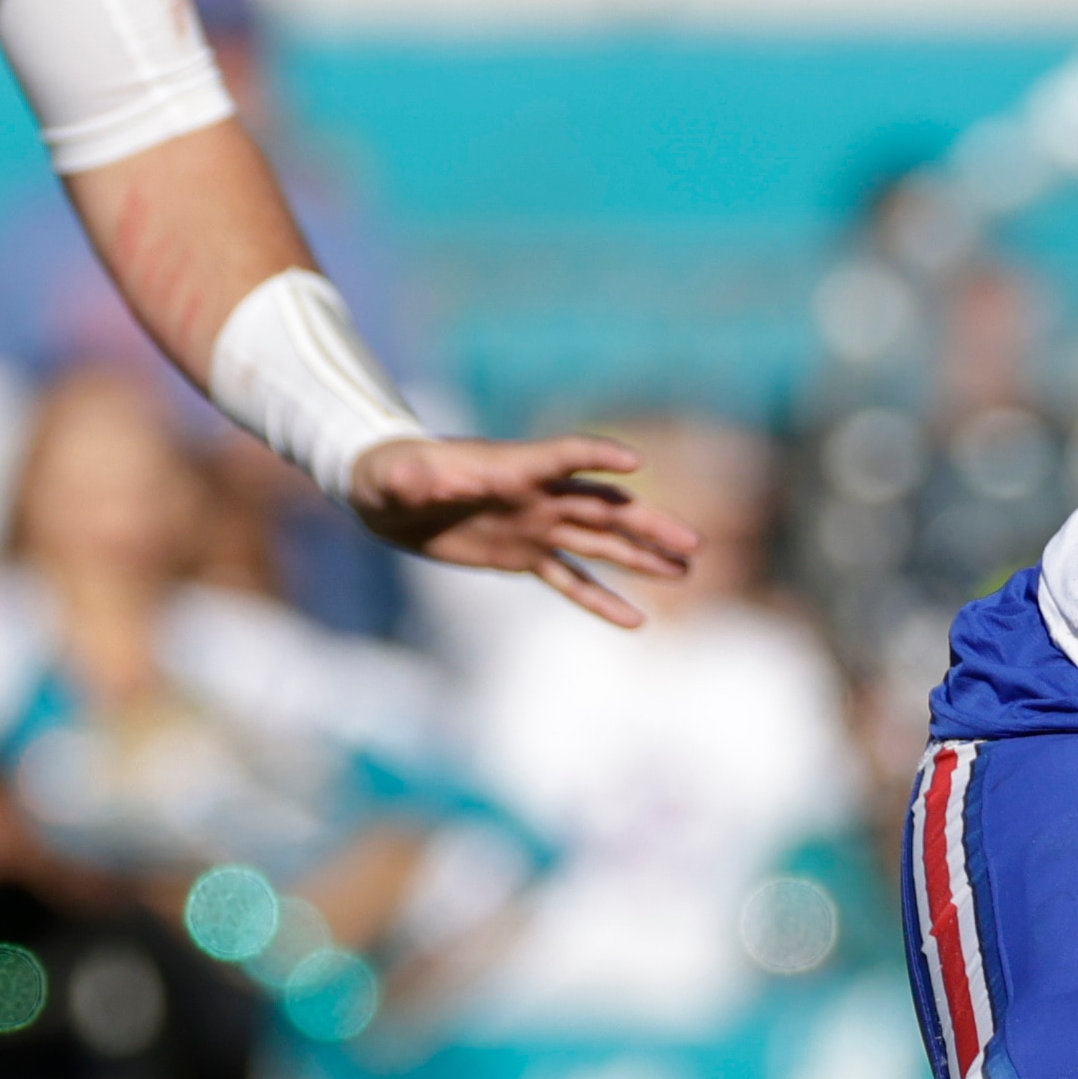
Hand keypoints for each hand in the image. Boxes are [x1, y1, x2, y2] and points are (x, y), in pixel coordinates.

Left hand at [345, 433, 700, 629]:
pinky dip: (601, 600)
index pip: (564, 458)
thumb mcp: (395, 476)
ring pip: (601, 543)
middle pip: (603, 508)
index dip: (597, 458)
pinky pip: (571, 581)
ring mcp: (536, 527)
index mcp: (512, 469)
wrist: (386, 495)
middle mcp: (536, 497)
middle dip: (647, 524)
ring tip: (686, 571)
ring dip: (643, 557)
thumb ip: (417, 477)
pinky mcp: (524, 556)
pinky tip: (637, 620)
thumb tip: (428, 480)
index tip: (635, 464)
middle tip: (691, 542)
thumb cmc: (389, 475)